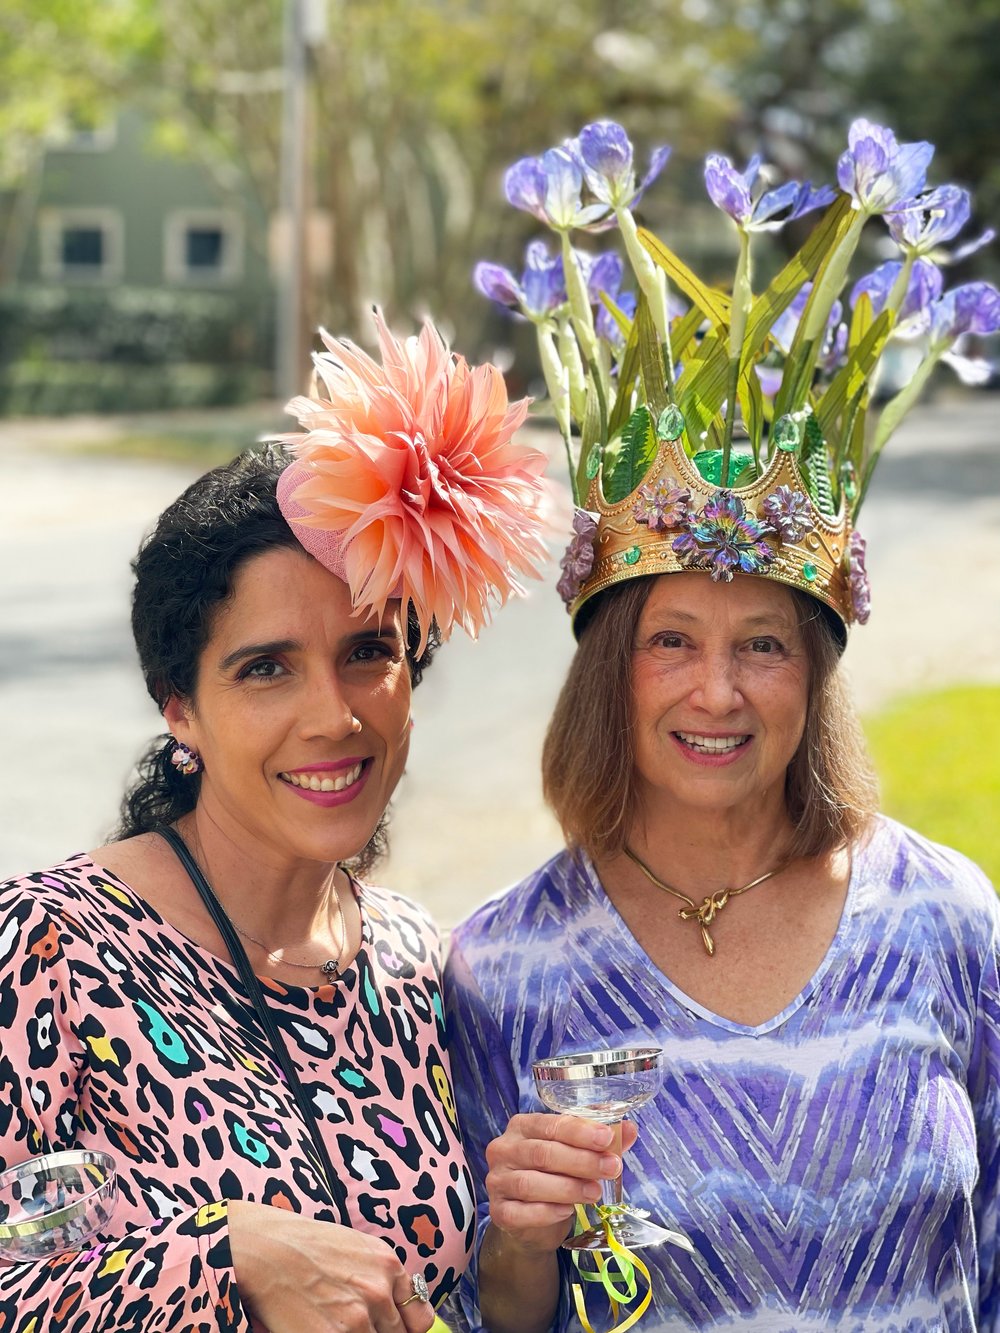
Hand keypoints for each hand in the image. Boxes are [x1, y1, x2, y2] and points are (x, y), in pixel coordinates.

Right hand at [228, 1202, 434, 1332]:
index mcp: (389, 1267)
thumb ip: (383, 1278)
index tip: (397, 1331)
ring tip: (334, 1322)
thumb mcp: (358, 1249)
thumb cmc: (307, 1246)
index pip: (419, 1319)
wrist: (267, 1251)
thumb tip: (396, 1310)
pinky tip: (322, 1328)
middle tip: (355, 1324)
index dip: (408, 1330)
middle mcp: (378, 1293)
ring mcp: (356, 1319)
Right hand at [484, 1113, 637, 1253]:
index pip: (551, 1124)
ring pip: (531, 1183)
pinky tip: (567, 1211)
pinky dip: (547, 1212)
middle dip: (581, 1160)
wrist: (531, 1222)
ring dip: (568, 1187)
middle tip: (612, 1168)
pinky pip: (521, 1212)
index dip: (580, 1131)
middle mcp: (504, 1149)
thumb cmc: (554, 1177)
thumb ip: (599, 1142)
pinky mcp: (498, 1211)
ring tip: (595, 1192)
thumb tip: (629, 1129)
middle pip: (542, 1153)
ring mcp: (497, 1181)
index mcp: (522, 1126)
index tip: (607, 1138)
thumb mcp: (576, 1154)